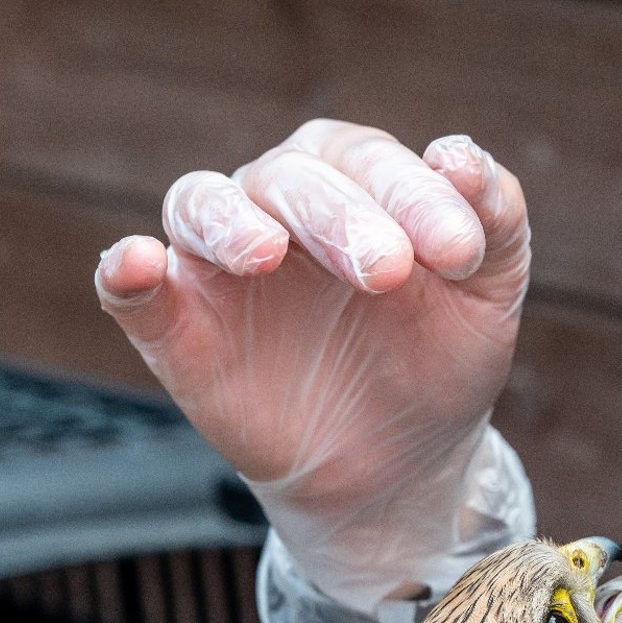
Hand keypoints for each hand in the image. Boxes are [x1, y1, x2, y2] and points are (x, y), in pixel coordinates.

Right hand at [96, 120, 531, 609]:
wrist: (401, 464)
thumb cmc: (440, 357)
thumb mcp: (489, 294)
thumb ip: (495, 219)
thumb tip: (464, 158)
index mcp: (355, 179)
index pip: (371, 160)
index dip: (416, 195)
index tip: (461, 254)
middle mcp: (279, 201)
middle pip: (292, 178)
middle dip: (341, 217)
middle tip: (389, 271)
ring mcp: (220, 262)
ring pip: (202, 206)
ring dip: (229, 222)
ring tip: (262, 255)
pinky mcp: (175, 326)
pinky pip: (132, 288)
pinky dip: (126, 271)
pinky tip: (137, 265)